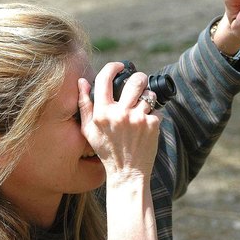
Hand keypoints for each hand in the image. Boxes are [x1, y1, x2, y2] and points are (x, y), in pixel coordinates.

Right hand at [77, 62, 161, 187]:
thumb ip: (84, 105)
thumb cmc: (106, 151)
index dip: (113, 67)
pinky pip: (157, 110)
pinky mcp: (152, 125)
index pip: (105, 79)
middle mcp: (119, 114)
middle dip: (139, 78)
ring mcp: (137, 119)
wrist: (127, 173)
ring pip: (149, 95)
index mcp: (102, 113)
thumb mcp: (88, 130)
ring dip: (148, 98)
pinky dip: (154, 115)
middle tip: (139, 82)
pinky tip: (147, 126)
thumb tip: (82, 81)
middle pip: (135, 81)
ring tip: (143, 107)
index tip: (120, 66)